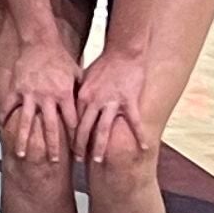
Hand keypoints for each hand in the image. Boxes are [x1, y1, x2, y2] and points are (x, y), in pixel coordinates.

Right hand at [0, 44, 76, 162]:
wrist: (40, 41)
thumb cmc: (60, 57)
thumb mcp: (76, 74)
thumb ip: (80, 93)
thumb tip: (89, 109)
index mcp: (65, 94)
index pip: (72, 121)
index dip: (75, 138)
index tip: (77, 151)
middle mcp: (48, 97)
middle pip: (51, 127)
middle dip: (52, 146)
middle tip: (52, 161)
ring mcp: (30, 94)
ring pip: (27, 122)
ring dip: (25, 140)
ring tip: (22, 154)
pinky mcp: (16, 89)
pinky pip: (9, 107)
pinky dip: (5, 119)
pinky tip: (2, 130)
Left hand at [72, 51, 154, 169]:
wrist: (123, 51)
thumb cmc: (104, 65)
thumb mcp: (85, 78)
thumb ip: (79, 94)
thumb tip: (69, 106)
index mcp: (82, 96)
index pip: (73, 121)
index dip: (71, 137)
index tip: (69, 149)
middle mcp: (94, 101)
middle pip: (84, 129)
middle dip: (80, 147)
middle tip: (79, 161)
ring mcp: (112, 102)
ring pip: (103, 129)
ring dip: (99, 146)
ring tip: (98, 160)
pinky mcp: (129, 100)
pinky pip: (134, 122)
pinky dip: (139, 135)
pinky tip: (144, 148)